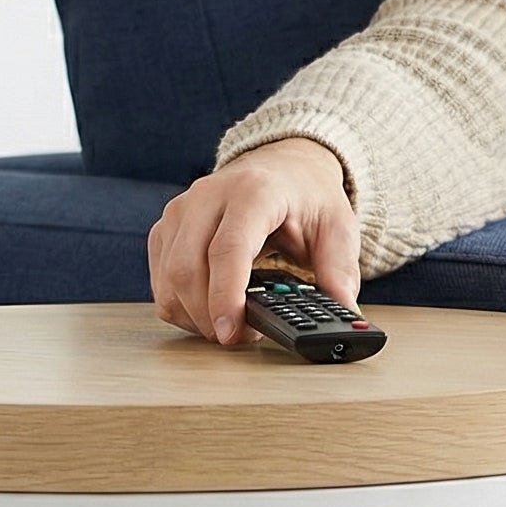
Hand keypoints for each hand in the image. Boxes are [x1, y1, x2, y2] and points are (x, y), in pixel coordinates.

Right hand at [148, 138, 361, 347]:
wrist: (283, 169)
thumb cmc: (308, 198)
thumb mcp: (339, 229)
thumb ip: (340, 272)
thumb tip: (344, 315)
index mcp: (254, 192)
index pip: (228, 248)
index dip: (225, 296)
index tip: (230, 332)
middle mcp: (208, 196)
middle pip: (187, 269)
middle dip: (209, 317)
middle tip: (242, 337)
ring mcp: (181, 212)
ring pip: (168, 280)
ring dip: (195, 317)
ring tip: (231, 323)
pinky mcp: (166, 230)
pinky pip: (161, 282)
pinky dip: (182, 307)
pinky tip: (211, 309)